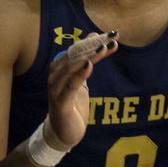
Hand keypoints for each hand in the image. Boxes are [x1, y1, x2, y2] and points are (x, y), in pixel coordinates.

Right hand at [45, 31, 117, 150]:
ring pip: (72, 68)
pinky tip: (89, 66)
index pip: (77, 48)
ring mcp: (56, 88)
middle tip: (111, 39)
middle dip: (94, 46)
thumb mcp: (81, 78)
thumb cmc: (72, 103)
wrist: (63, 132)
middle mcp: (55, 75)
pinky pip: (70, 86)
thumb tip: (94, 35)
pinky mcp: (61, 102)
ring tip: (103, 48)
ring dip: (89, 57)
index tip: (112, 34)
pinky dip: (79, 75)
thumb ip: (86, 58)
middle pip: (75, 55)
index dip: (94, 40)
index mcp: (59, 67)